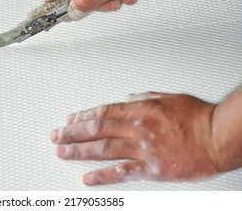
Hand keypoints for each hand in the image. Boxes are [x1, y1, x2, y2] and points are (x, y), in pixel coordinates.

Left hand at [51, 92, 223, 184]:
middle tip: (57, 136)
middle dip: (73, 133)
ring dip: (79, 151)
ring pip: (103, 149)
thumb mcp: (169, 97)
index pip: (103, 112)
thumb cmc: (197, 116)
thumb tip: (128, 99)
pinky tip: (88, 177)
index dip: (83, 116)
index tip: (70, 120)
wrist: (217, 137)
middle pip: (96, 129)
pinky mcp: (151, 168)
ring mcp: (142, 148)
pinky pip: (122, 172)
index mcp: (140, 109)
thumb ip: (144, 98)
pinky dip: (102, 175)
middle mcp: (137, 127)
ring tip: (62, 152)